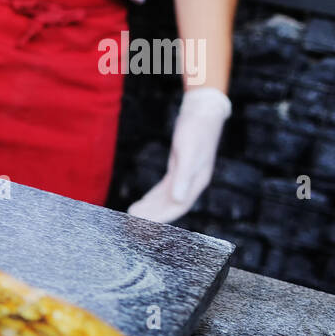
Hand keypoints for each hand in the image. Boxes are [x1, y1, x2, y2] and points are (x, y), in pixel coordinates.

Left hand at [128, 87, 231, 223]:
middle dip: (153, 215)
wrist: (202, 112)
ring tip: (133, 213)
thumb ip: (183, 177)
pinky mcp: (179, 168)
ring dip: (151, 207)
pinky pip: (166, 187)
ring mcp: (186, 175)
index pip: (178, 207)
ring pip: (167, 198)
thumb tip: (177, 200)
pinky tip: (144, 201)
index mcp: (197, 181)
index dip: (162, 217)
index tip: (143, 223)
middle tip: (132, 221)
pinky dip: (154, 196)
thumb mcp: (188, 153)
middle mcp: (192, 182)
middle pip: (171, 205)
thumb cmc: (196, 130)